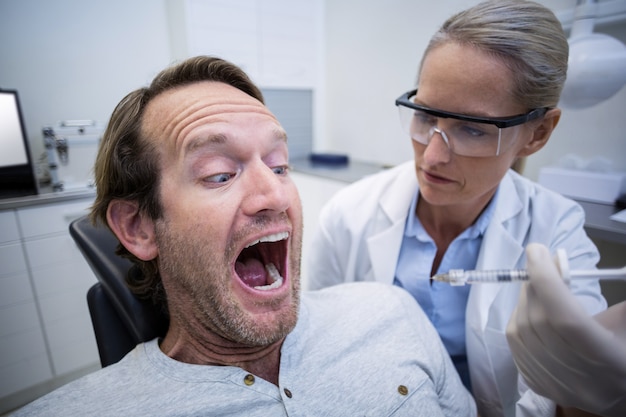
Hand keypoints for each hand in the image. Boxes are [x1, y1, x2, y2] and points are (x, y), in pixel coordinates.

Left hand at [506, 243, 625, 416]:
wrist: (619, 393)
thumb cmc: (624, 353)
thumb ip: (617, 301)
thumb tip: (582, 265)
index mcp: (607, 358)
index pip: (566, 317)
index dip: (547, 281)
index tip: (537, 251)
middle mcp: (577, 376)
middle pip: (539, 320)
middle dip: (535, 284)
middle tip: (541, 265)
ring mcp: (553, 383)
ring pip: (520, 332)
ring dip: (524, 300)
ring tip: (538, 288)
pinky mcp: (536, 385)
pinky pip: (514, 345)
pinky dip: (518, 320)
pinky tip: (532, 312)